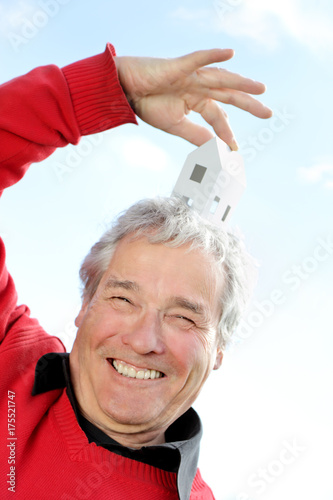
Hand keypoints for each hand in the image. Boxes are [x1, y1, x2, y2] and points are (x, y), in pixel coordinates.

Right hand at [115, 49, 271, 149]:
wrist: (125, 91)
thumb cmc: (147, 104)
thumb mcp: (175, 125)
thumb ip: (196, 135)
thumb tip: (215, 149)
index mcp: (196, 100)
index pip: (218, 116)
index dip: (227, 132)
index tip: (235, 149)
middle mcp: (198, 87)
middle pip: (228, 95)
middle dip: (249, 104)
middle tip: (269, 114)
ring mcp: (190, 75)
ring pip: (220, 78)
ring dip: (241, 82)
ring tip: (262, 88)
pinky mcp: (178, 66)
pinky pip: (197, 59)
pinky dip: (212, 55)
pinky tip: (230, 53)